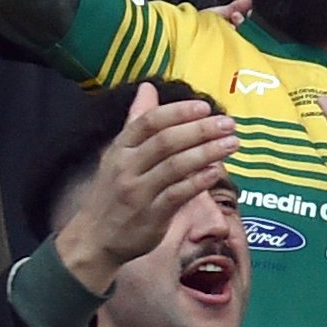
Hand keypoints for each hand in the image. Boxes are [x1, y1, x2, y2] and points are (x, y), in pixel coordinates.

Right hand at [51, 84, 240, 293]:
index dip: (178, 112)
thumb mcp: (118, 154)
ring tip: (232, 143)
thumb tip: (148, 87)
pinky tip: (217, 172)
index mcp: (120, 149)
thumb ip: (137, 121)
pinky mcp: (151, 216)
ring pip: (175, 167)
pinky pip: (178, 194)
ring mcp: (138, 193)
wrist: (94, 239)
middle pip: (166, 142)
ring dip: (207, 153)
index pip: (148, 122)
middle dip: (200, 130)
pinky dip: (199, 181)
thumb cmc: (112, 192)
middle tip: (228, 124)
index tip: (205, 106)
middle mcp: (127, 168)